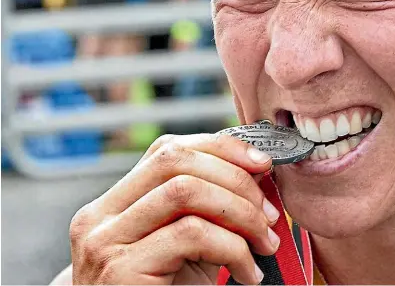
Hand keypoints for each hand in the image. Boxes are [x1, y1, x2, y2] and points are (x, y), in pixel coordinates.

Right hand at [68, 133, 278, 284]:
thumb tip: (256, 169)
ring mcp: (104, 242)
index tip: (261, 163)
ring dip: (240, 213)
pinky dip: (234, 249)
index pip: (166, 150)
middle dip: (235, 179)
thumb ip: (210, 207)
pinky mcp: (121, 270)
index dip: (219, 148)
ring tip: (264, 242)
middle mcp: (100, 217)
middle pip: (175, 161)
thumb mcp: (190, 246)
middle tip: (269, 213)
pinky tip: (248, 273)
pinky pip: (192, 234)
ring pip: (185, 191)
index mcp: (114, 204)